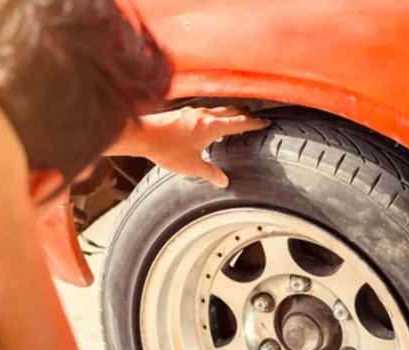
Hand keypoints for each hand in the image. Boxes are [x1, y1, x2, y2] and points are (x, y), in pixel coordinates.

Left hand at [115, 106, 269, 186]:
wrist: (142, 134)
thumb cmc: (167, 149)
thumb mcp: (192, 166)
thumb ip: (211, 173)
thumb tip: (224, 181)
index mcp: (213, 126)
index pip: (240, 122)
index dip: (254, 123)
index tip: (266, 122)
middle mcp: (205, 115)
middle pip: (231, 111)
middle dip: (244, 114)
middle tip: (253, 119)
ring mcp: (193, 111)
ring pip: (218, 109)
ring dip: (229, 113)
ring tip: (234, 119)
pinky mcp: (183, 113)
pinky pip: (205, 112)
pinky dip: (214, 115)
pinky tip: (209, 123)